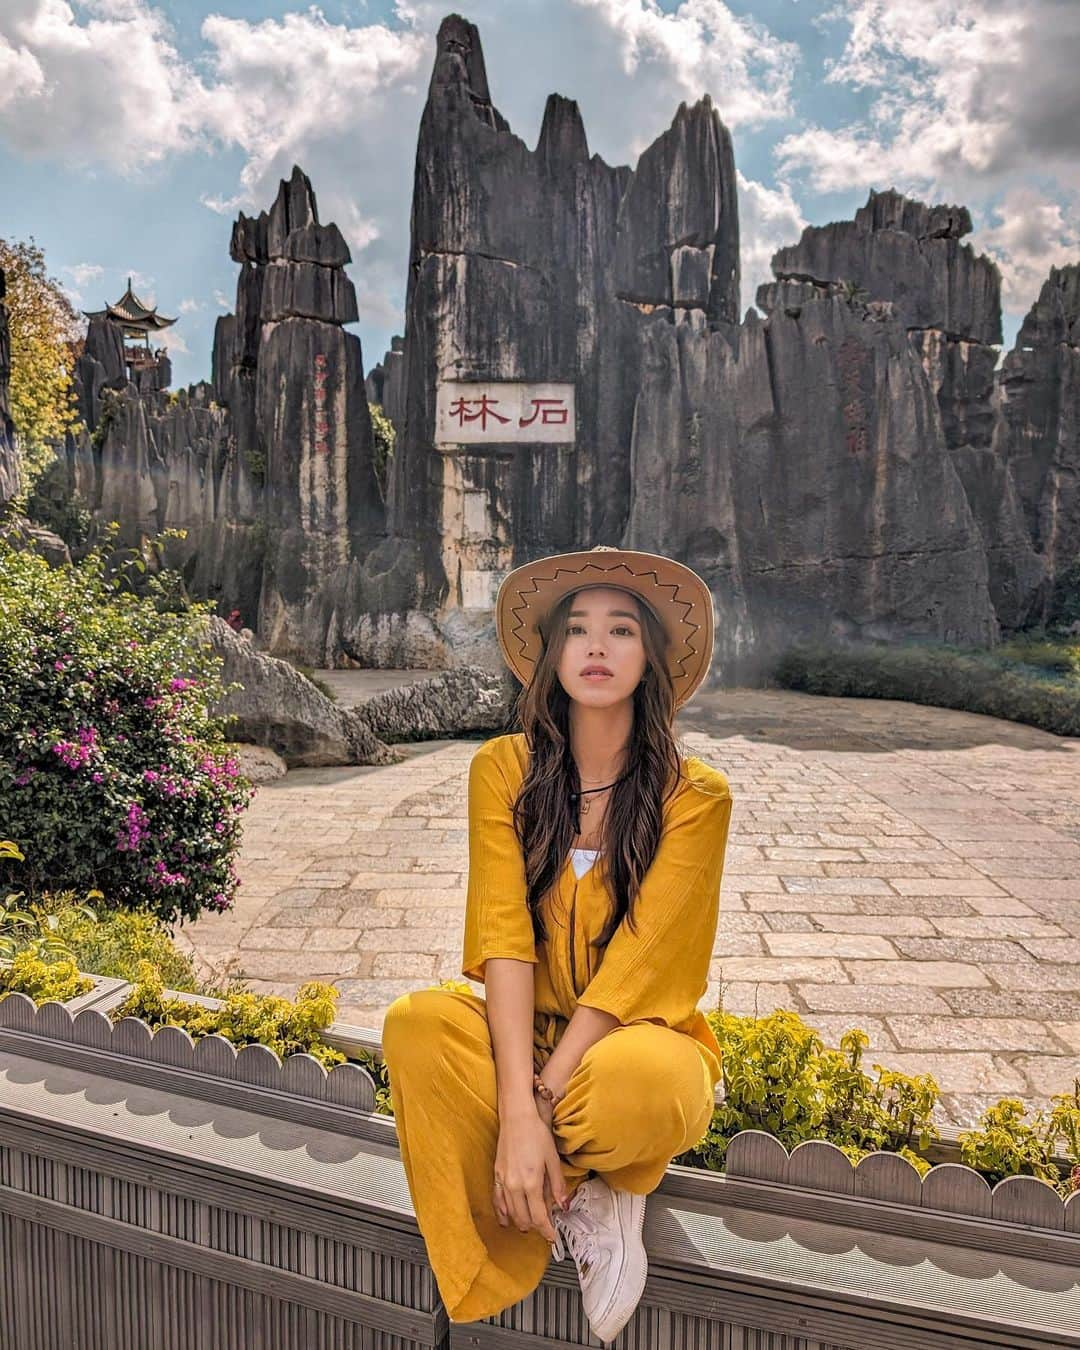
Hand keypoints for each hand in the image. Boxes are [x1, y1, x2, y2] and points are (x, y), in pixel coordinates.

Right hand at [493, 1106, 568, 1242]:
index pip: (539, 1217)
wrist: (517, 1117)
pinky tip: (507, 1219)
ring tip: (530, 1225)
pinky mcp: (496, 1175)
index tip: (552, 1235)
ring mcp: (503, 1181)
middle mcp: (515, 1185)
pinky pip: (497, 1201)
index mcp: (532, 1182)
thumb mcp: (553, 1159)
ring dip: (521, 1222)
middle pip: (524, 1219)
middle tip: (545, 1228)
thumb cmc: (536, 1133)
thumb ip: (558, 1185)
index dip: (546, 1230)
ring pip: (510, 1213)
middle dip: (535, 1227)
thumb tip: (564, 1205)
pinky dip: (503, 1213)